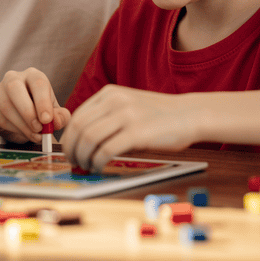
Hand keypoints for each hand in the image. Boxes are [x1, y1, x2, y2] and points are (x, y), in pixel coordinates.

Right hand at [0, 68, 68, 143]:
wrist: (22, 120)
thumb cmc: (40, 111)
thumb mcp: (54, 114)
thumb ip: (60, 117)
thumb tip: (56, 121)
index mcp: (33, 75)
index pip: (37, 82)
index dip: (42, 101)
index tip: (47, 120)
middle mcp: (13, 78)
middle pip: (15, 88)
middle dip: (27, 111)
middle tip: (38, 128)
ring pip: (6, 105)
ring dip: (22, 124)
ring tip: (35, 136)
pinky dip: (13, 129)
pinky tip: (23, 134)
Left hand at [59, 85, 200, 170]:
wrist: (190, 114)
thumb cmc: (159, 116)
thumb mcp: (128, 107)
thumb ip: (107, 118)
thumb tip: (83, 143)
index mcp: (109, 93)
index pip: (78, 115)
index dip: (69, 137)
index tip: (69, 150)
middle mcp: (114, 101)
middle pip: (79, 127)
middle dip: (71, 148)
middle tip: (73, 162)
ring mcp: (126, 115)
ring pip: (89, 138)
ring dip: (83, 157)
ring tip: (87, 166)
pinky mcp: (137, 132)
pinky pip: (107, 149)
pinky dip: (98, 161)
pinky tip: (100, 166)